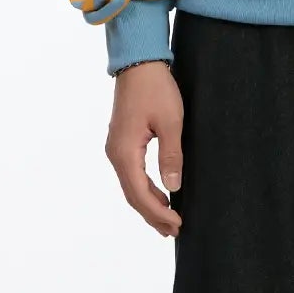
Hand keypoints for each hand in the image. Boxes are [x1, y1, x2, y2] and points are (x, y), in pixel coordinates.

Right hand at [105, 60, 182, 236]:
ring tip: (168, 220)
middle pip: (133, 195)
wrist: (139, 63)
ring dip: (149, 204)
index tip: (177, 224)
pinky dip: (145, 189)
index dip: (158, 213)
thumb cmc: (155, 88)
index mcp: (125, 152)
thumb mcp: (171, 122)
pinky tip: (160, 195)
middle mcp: (115, 154)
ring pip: (131, 186)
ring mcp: (116, 148)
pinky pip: (132, 174)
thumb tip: (173, 188)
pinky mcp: (122, 142)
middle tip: (175, 230)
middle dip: (153, 215)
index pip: (140, 193)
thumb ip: (171, 156)